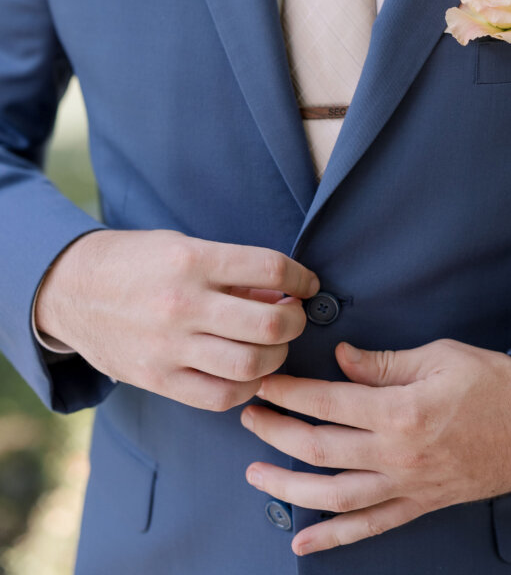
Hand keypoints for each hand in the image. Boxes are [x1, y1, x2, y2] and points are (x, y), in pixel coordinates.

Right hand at [35, 228, 318, 410]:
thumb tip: (283, 291)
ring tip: (273, 345)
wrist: (69, 289)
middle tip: (294, 316)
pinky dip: (246, 388)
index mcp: (192, 259)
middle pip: (269, 324)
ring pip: (250, 364)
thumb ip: (232, 272)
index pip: (270, 268)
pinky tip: (247, 371)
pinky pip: (219, 397)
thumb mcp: (183, 247)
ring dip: (277, 356)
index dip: (301, 276)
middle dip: (296, 321)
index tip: (307, 283)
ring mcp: (169, 347)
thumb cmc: (134, 261)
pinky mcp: (157, 380)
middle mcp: (183, 304)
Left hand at [241, 338, 510, 554]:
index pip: (325, 402)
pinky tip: (304, 542)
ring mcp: (408, 486)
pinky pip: (370, 527)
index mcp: (399, 411)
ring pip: (334, 496)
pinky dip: (334, 538)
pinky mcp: (421, 505)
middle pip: (319, 449)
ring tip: (255, 475)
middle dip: (276, 433)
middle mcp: (397, 456)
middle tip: (248, 418)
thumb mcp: (438, 356)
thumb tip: (342, 360)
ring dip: (289, 488)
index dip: (287, 392)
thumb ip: (383, 363)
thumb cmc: (495, 383)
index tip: (262, 383)